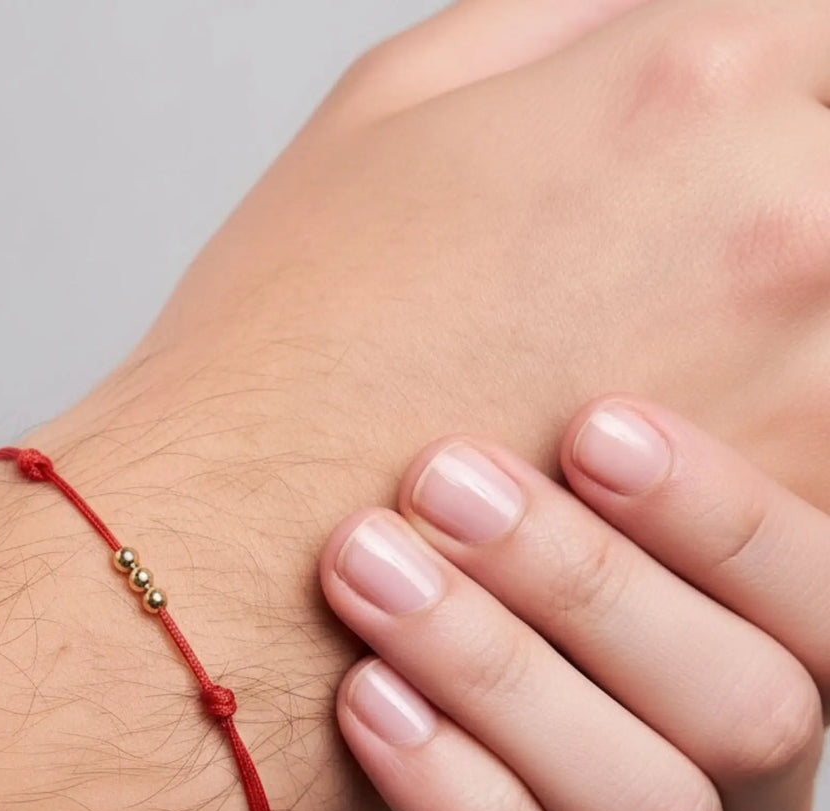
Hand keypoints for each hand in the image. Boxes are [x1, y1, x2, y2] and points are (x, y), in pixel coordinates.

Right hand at [83, 0, 829, 514]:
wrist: (248, 548)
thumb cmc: (290, 354)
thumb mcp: (389, 111)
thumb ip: (558, 22)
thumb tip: (648, 9)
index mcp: (688, 92)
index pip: (826, 32)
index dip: (782, 76)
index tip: (739, 123)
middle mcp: (785, 230)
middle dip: (789, 190)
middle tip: (691, 263)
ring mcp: (812, 394)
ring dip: (801, 329)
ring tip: (679, 357)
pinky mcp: (792, 532)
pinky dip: (790, 431)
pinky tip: (700, 435)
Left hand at [281, 395, 825, 810]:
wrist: (269, 669)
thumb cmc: (394, 535)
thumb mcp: (493, 437)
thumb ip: (573, 394)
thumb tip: (658, 212)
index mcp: (752, 646)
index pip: (824, 597)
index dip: (728, 517)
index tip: (593, 424)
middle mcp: (731, 774)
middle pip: (756, 708)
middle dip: (590, 588)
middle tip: (441, 485)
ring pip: (659, 810)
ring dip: (508, 682)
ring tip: (371, 579)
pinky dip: (461, 800)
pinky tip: (367, 704)